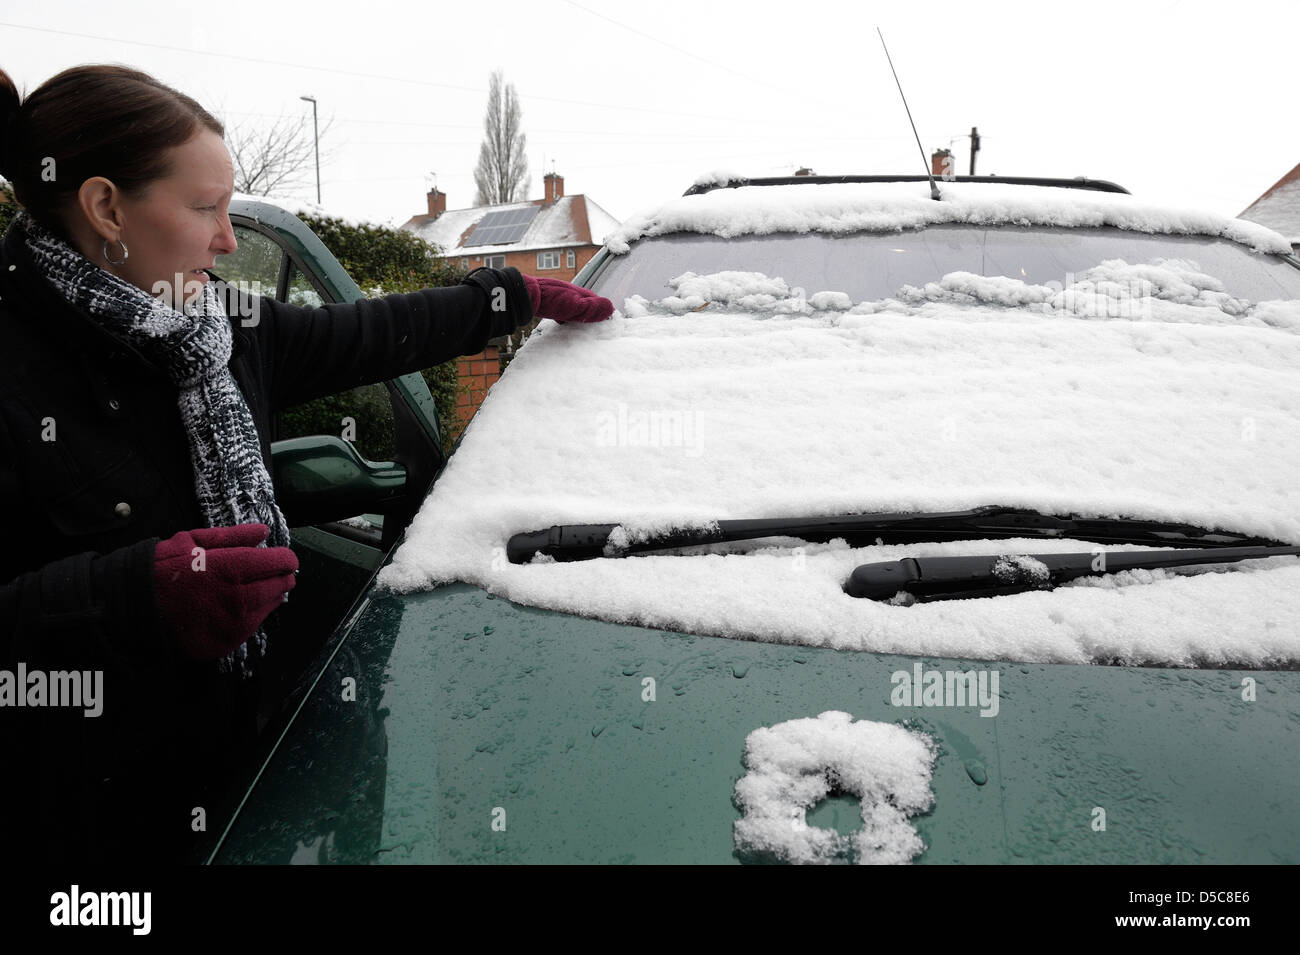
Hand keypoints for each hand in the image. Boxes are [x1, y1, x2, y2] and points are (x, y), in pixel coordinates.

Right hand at [153, 523, 297, 661]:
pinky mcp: (226, 643)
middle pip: (281, 586)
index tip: (282, 558)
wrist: (137, 605)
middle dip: (281, 576)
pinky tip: (238, 608)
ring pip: (269, 607)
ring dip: (268, 596)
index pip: (281, 563)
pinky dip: (251, 616)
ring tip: (251, 588)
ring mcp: (233, 625)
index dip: (285, 558)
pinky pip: (252, 627)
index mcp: (231, 569)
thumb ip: (234, 536)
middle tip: (271, 573)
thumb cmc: (166, 568)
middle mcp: (238, 599)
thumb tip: (263, 532)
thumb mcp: (195, 541)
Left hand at [522, 275, 613, 323]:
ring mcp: (557, 294)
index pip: (595, 300)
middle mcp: (569, 291)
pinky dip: (564, 315)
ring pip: (571, 304)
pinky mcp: (547, 300)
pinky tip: (561, 321)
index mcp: (578, 293)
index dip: (602, 308)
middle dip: (590, 310)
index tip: (608, 318)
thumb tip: (610, 308)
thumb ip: (591, 308)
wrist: (524, 295)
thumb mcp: (574, 306)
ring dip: (577, 313)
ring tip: (580, 324)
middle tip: (595, 323)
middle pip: (583, 301)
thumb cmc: (550, 300)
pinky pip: (560, 308)